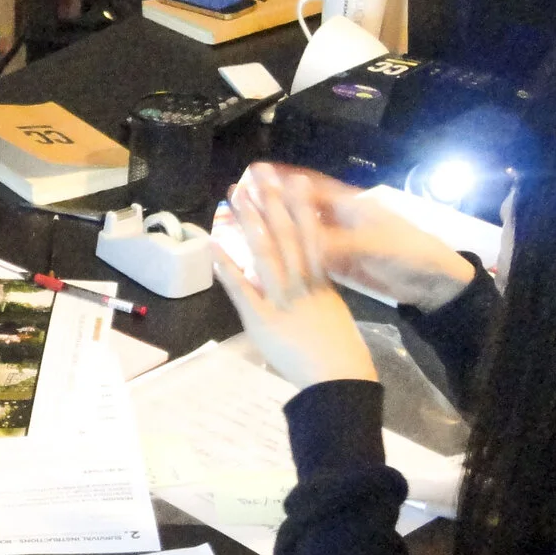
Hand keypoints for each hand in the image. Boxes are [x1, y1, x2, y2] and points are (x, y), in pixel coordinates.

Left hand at [214, 166, 379, 390]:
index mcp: (321, 281)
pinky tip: (215, 244)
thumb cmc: (340, 352)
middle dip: (272, 203)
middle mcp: (301, 283)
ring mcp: (281, 299)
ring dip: (250, 223)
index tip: (294, 180)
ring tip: (238, 197)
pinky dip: (227, 267)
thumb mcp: (334, 312)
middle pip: (287, 235)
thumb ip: (321, 291)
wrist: (338, 379)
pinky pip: (242, 289)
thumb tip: (312, 276)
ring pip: (266, 254)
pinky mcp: (261, 319)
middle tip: (260, 175)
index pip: (310, 235)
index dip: (301, 206)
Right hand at [223, 165, 476, 310]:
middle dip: (274, 199)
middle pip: (301, 206)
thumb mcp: (375, 246)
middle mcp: (341, 220)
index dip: (285, 181)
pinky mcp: (340, 264)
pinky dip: (289, 251)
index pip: (311, 188)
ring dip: (277, 225)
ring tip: (247, 220)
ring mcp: (339, 242)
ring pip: (300, 231)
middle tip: (243, 192)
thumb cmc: (409, 253)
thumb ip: (340, 245)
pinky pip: (308, 255)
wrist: (433, 282)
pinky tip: (268, 255)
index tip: (258, 173)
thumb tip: (304, 243)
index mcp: (351, 206)